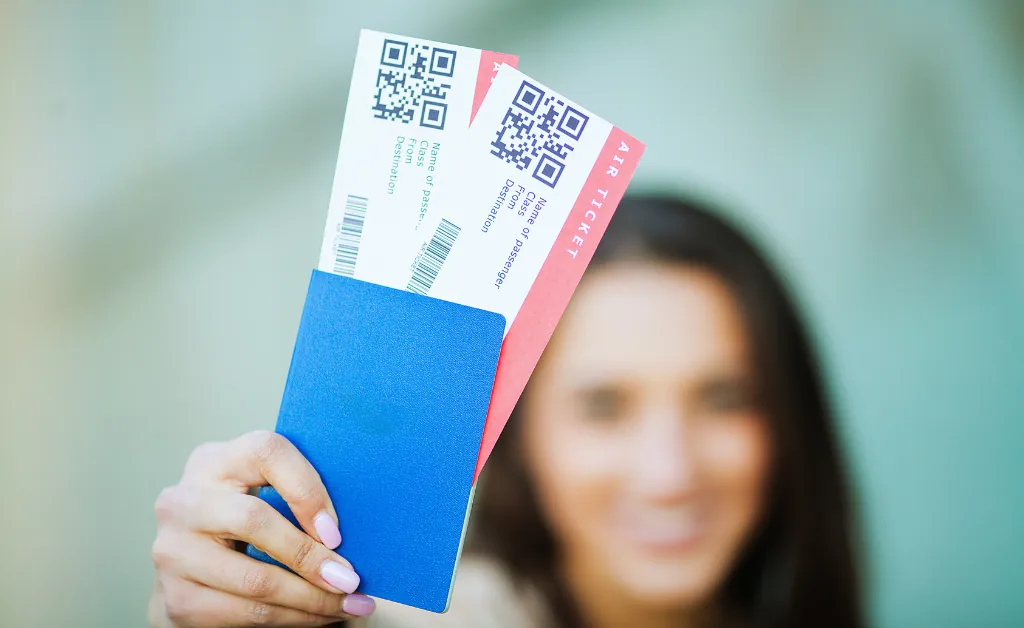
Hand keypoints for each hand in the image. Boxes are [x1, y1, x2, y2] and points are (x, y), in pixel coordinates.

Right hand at [149, 430, 375, 625]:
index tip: (336, 532)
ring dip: (310, 599)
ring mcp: (172, 551)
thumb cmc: (245, 522)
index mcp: (213, 461)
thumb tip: (356, 526)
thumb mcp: (262, 493)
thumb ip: (294, 494)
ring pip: (254, 579)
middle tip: (350, 579)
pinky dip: (290, 620)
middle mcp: (182, 501)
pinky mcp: (173, 598)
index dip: (307, 490)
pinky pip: (242, 615)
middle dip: (311, 557)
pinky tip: (317, 618)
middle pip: (255, 520)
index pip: (266, 452)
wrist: (191, 567)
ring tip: (346, 605)